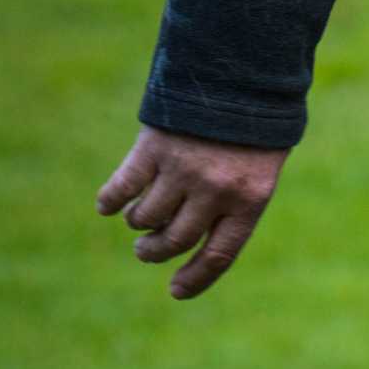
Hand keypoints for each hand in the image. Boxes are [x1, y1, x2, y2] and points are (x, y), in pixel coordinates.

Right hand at [95, 127, 288, 299]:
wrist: (242, 76)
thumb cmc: (256, 128)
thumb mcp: (261, 169)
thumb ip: (234, 203)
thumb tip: (193, 243)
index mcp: (250, 200)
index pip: (218, 255)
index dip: (196, 278)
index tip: (176, 291)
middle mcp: (215, 191)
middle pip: (175, 240)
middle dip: (155, 252)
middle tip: (146, 251)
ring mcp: (183, 170)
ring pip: (146, 217)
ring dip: (137, 224)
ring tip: (138, 221)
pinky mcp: (155, 148)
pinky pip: (123, 186)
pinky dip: (110, 200)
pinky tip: (107, 206)